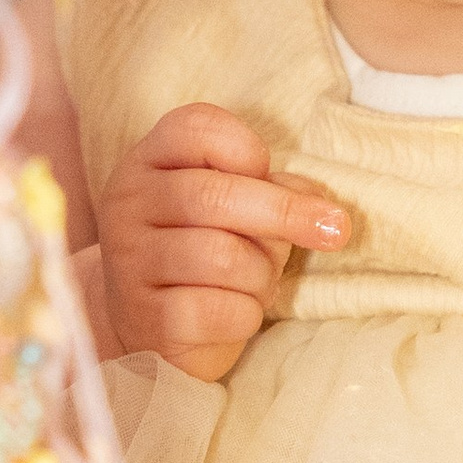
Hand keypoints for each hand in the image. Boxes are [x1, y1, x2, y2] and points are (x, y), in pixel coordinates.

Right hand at [95, 102, 350, 381]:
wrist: (150, 333)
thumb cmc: (201, 257)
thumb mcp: (228, 210)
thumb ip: (265, 190)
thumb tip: (314, 200)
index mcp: (147, 164)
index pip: (196, 129)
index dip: (245, 147)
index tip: (267, 171)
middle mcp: (128, 206)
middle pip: (215, 196)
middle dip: (285, 214)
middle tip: (335, 230)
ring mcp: (130, 263)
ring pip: (223, 257)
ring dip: (263, 275)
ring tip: (259, 283)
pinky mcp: (146, 319)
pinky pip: (220, 310)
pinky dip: (247, 314)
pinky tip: (238, 314)